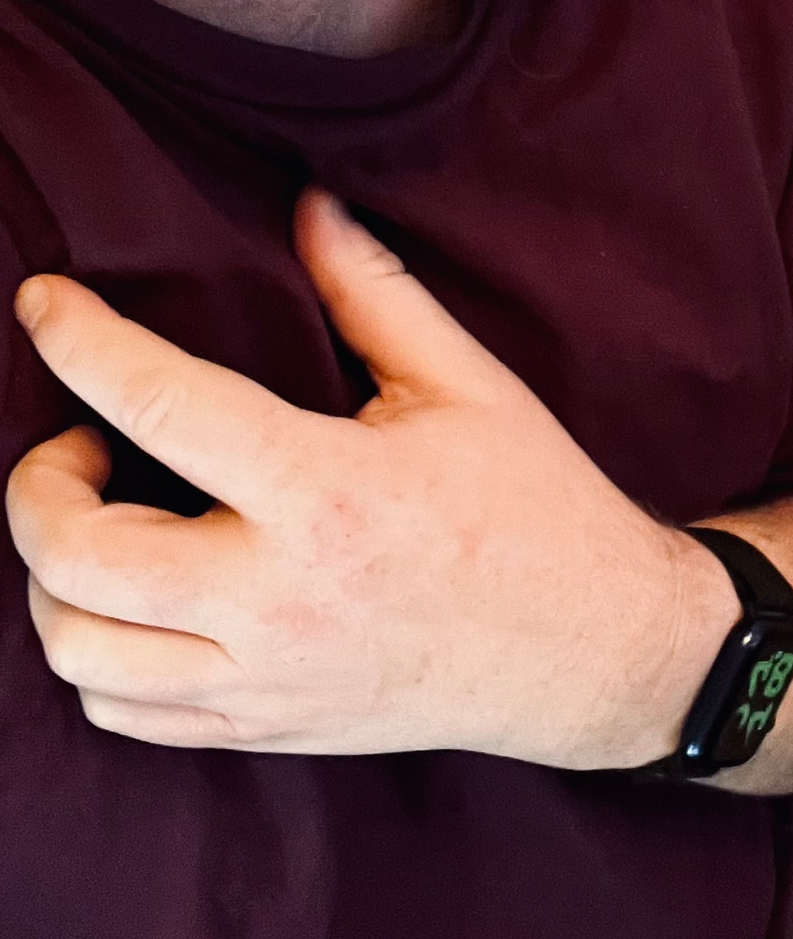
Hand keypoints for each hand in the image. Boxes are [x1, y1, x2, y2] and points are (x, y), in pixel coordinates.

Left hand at [4, 191, 733, 762]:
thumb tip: (308, 208)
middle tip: (79, 442)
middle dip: (40, 482)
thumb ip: (373, 292)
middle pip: (76, 554)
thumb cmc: (534, 504)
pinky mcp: (263, 730)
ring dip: (55, 578)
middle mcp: (277, 597)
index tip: (46, 303)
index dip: (81, 340)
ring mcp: (263, 678)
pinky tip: (135, 599)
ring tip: (102, 524)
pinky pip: (120, 710)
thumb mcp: (467, 384)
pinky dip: (95, 653)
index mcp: (326, 492)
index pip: (157, 404)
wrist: (593, 650)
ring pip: (78, 648)